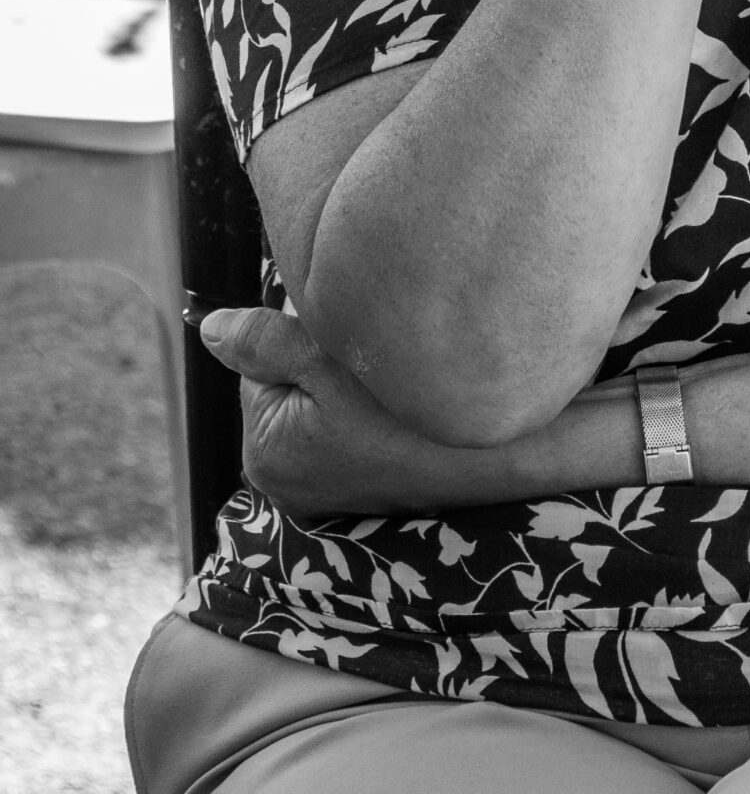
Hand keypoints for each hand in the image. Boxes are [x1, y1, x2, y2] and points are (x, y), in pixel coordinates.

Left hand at [200, 306, 471, 518]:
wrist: (464, 481)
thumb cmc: (397, 420)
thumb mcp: (328, 366)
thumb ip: (266, 342)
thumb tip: (208, 328)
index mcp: (261, 449)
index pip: (262, 365)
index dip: (300, 342)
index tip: (345, 347)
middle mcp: (275, 480)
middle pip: (284, 389)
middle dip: (315, 370)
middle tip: (368, 370)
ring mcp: (308, 494)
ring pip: (308, 412)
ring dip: (335, 395)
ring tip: (380, 395)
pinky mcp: (339, 497)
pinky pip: (330, 440)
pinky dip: (351, 424)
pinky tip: (382, 423)